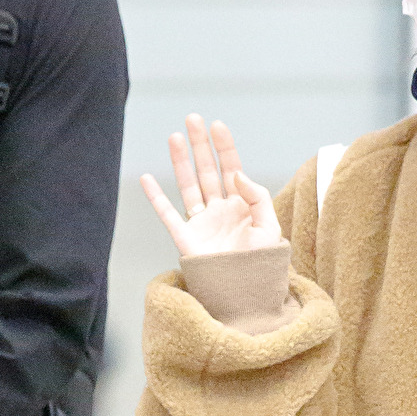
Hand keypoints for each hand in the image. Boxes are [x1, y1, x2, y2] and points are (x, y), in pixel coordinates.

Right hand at [141, 115, 280, 259]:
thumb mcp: (270, 228)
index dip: (224, 147)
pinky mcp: (186, 239)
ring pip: (188, 185)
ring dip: (180, 161)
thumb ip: (258, 197)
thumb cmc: (262, 266)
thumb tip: (238, 174)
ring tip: (174, 136)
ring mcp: (201, 223)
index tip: (217, 125)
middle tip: (192, 118)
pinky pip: (167, 214)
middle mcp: (220, 210)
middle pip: (207, 170)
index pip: (231, 169)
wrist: (246, 296)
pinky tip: (146, 178)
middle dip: (200, 144)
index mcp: (242, 206)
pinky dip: (155, 197)